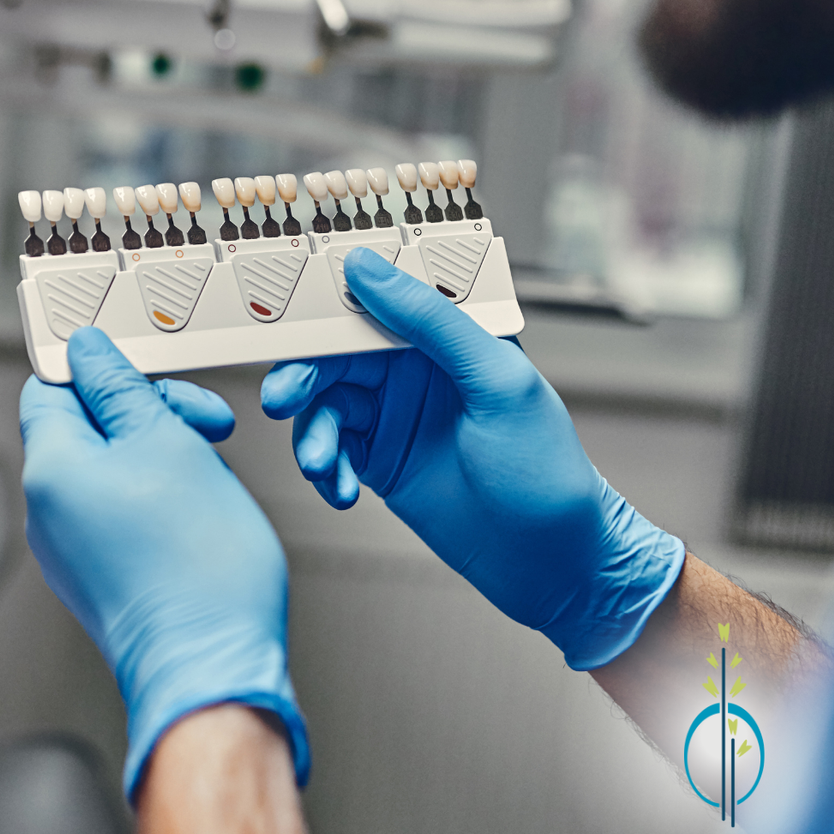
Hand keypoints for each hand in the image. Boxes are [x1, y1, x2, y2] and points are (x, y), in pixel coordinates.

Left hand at [20, 328, 306, 798]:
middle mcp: (46, 512)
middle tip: (205, 424)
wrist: (212, 668)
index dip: (98, 368)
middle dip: (148, 414)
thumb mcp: (167, 444)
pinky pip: (121, 513)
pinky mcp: (100, 577)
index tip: (145, 366)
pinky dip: (161, 500)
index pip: (49, 387)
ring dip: (164, 455)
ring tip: (210, 478)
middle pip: (86, 426)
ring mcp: (70, 549)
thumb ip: (120, 389)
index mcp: (49, 470)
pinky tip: (201, 514)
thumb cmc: (196, 569)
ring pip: (112, 469)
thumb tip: (88, 352)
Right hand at [260, 248, 683, 668]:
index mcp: (448, 334)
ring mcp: (393, 415)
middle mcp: (415, 368)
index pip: (377, 296)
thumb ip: (431, 321)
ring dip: (313, 434)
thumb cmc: (546, 471)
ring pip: (324, 404)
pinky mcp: (378, 460)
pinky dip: (324, 469)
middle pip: (333, 353)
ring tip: (322, 467)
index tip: (282, 310)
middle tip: (282, 401)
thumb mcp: (496, 382)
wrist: (551, 565)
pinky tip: (340, 492)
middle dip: (301, 376)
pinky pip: (329, 449)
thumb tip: (369, 267)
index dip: (326, 298)